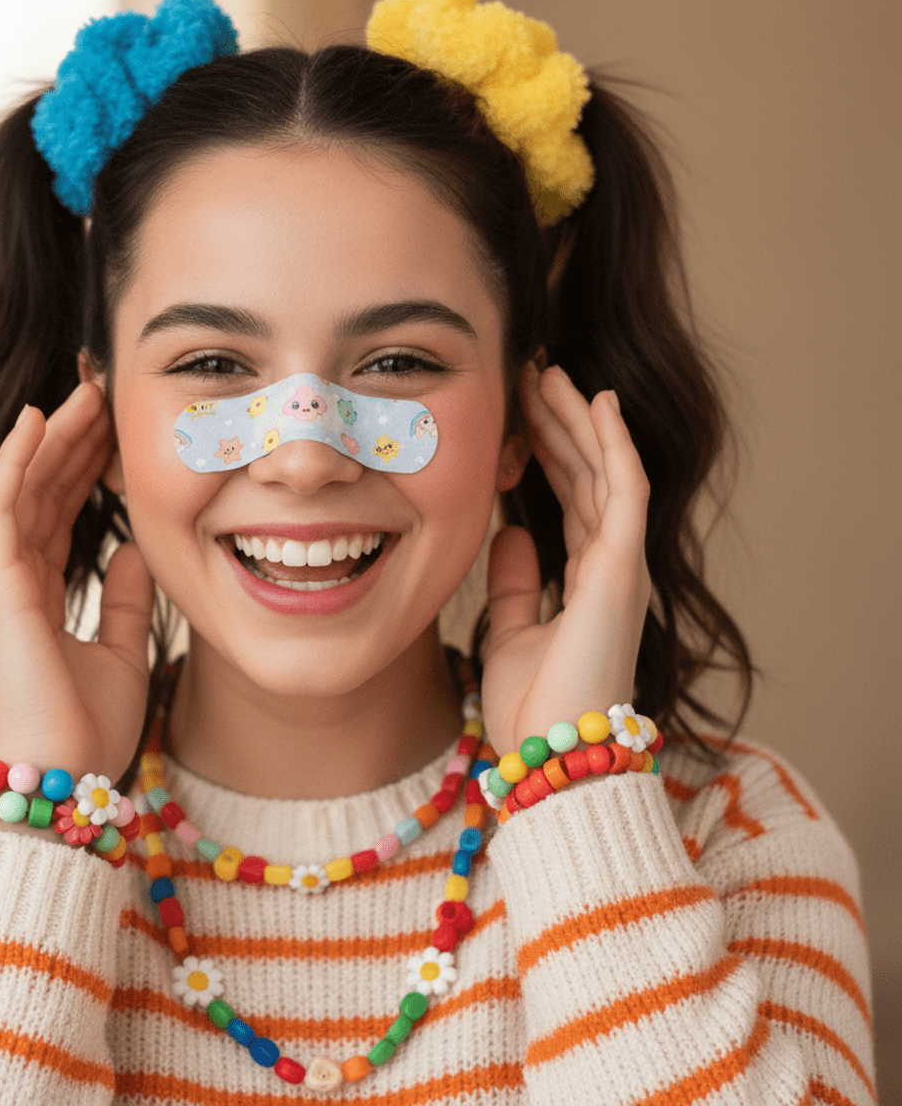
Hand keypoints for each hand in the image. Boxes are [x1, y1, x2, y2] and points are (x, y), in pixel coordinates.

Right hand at [0, 381, 153, 782]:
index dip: (83, 465)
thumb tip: (134, 550)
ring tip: (82, 391)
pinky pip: (3, 509)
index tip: (113, 426)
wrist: (68, 779)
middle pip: (41, 490)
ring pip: (23, 488)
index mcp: (38, 593)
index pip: (59, 511)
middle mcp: (14, 580)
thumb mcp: (123, 650)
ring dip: (51, 437)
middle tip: (101, 391)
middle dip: (71, 439)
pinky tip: (37, 421)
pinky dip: (18, 462)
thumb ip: (124, 599)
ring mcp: (1, 582)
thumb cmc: (90, 728)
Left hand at [479, 364, 651, 756]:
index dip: (548, 451)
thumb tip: (511, 532)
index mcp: (588, 579)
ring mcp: (622, 564)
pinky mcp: (623, 568)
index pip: (570, 498)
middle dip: (559, 422)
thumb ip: (518, 581)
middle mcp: (611, 565)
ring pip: (603, 471)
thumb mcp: (513, 632)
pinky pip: (622, 490)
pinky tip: (595, 403)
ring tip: (550, 373)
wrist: (552, 760)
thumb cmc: (536, 709)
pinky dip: (612, 444)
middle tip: (532, 374)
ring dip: (577, 419)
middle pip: (586, 475)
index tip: (521, 411)